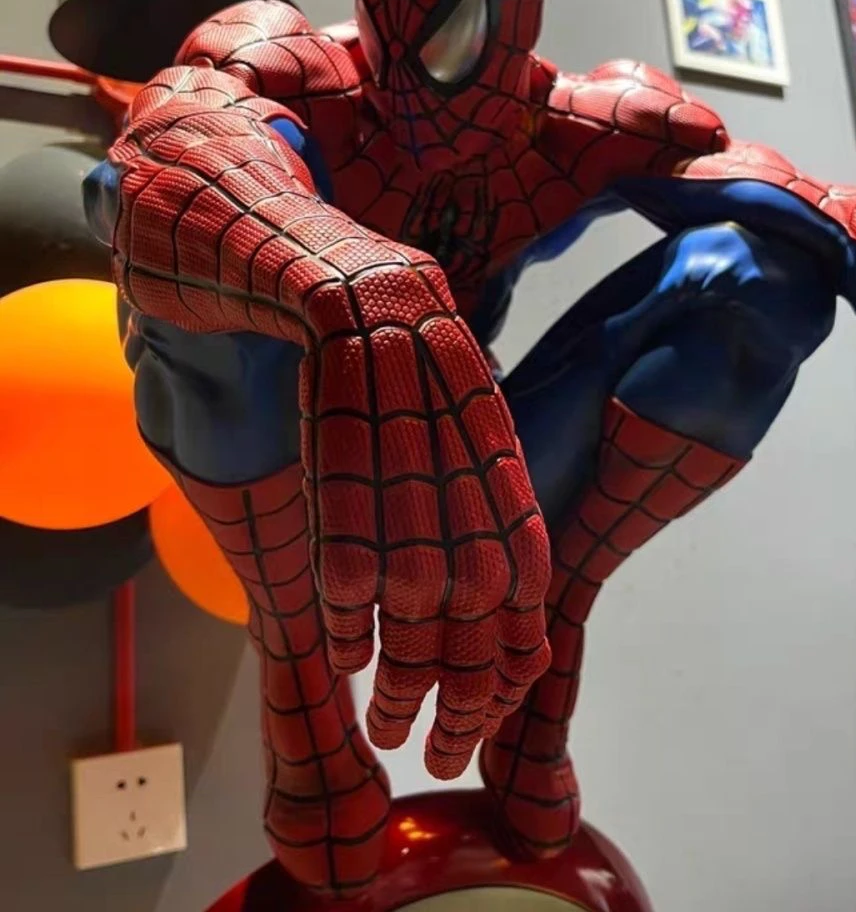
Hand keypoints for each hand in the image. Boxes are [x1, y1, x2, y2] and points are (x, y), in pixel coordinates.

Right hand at [304, 262, 551, 777]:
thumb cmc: (307, 313)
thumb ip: (420, 449)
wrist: (241, 211)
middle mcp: (446, 349)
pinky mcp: (334, 303)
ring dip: (406, 619)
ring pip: (420, 504)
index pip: (517, 510)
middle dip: (470, 648)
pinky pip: (344, 448)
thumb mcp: (382, 380)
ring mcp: (395, 322)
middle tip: (444, 736)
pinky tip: (343, 619)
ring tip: (392, 708)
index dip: (522, 605)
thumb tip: (446, 557)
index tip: (512, 687)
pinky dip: (347, 541)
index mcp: (466, 372)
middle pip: (480, 523)